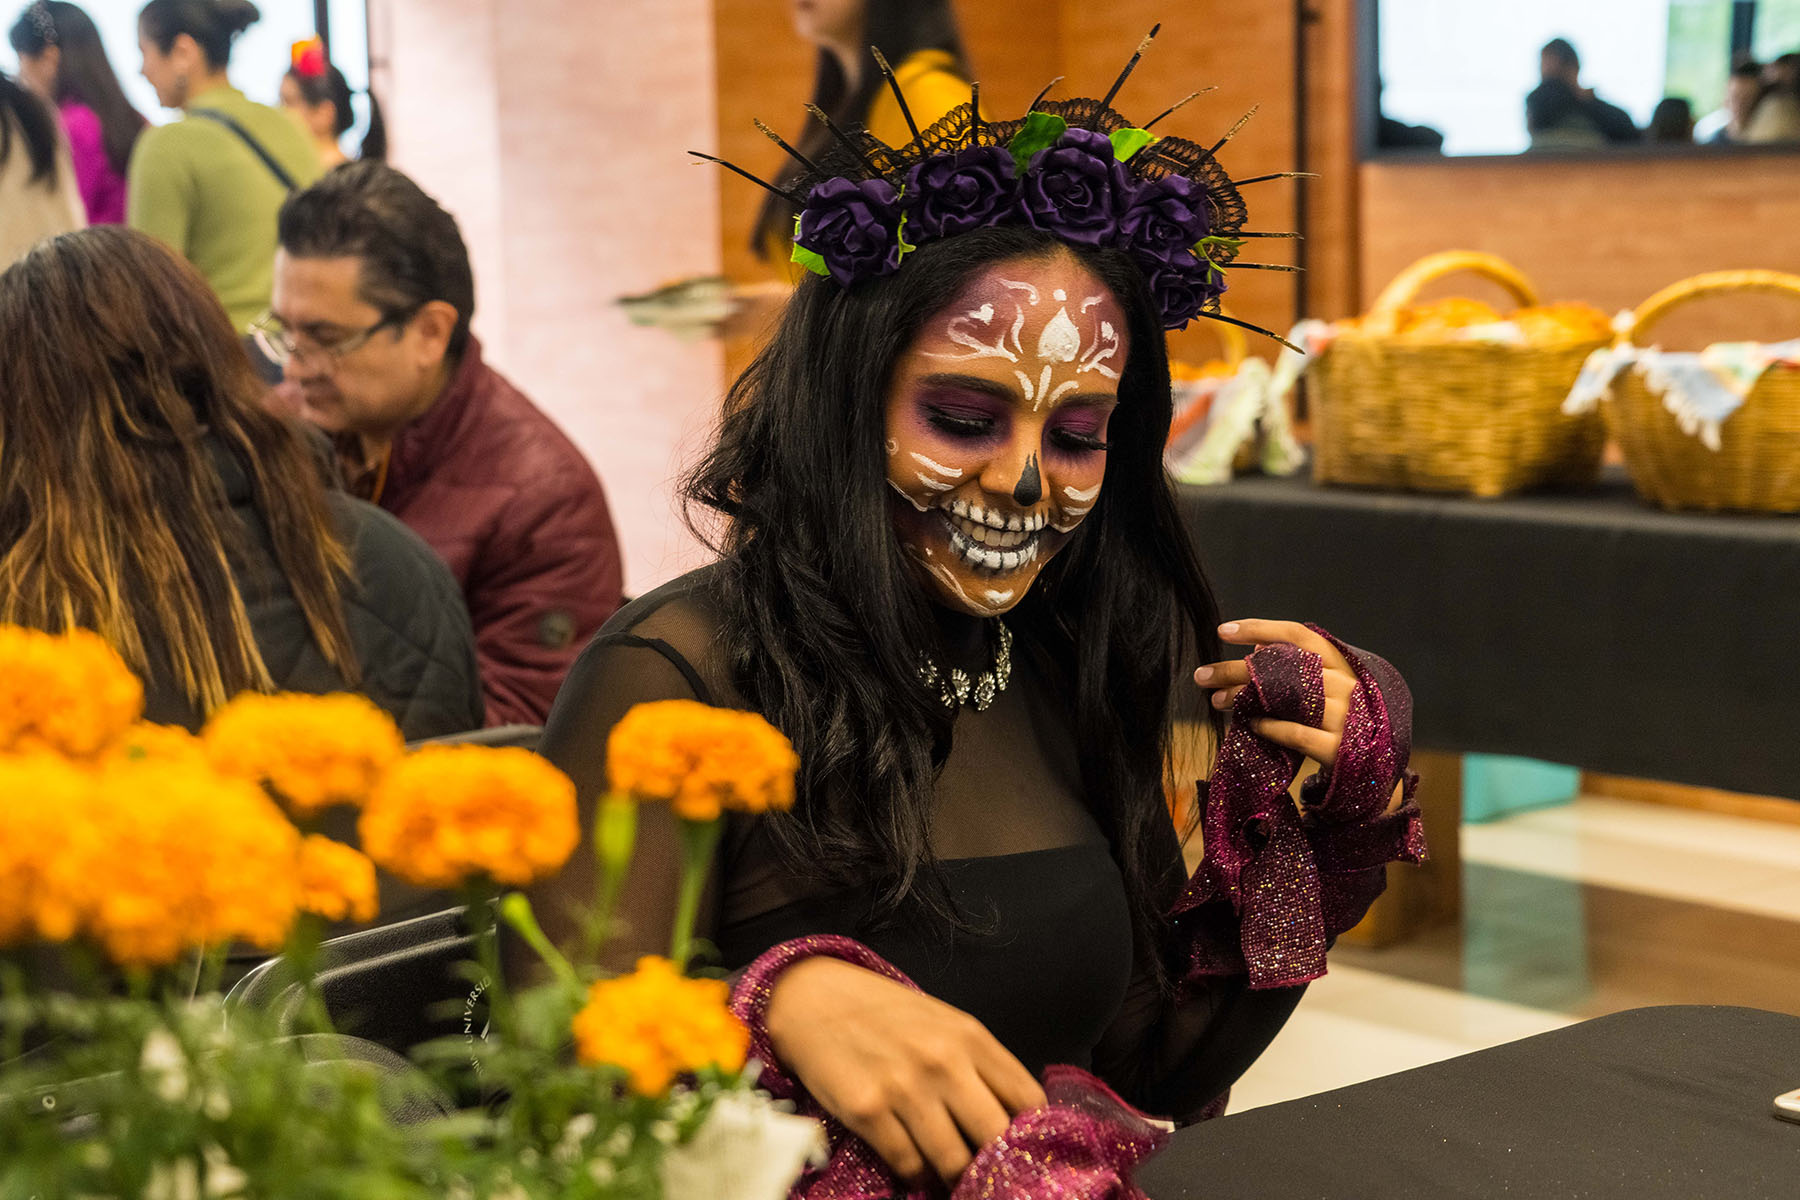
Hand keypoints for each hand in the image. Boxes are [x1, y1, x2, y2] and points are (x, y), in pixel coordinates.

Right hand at [765, 956, 1046, 1186]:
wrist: (815, 998)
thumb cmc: (886, 1014)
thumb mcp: (945, 1024)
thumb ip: (980, 1065)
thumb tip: (1015, 1120)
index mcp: (971, 1037)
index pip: (1028, 1101)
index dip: (1032, 1135)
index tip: (1024, 1150)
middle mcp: (943, 1063)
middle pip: (996, 1138)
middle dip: (996, 1164)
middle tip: (988, 1173)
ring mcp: (905, 1089)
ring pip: (953, 1162)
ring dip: (954, 1176)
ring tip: (948, 1172)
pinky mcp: (867, 1112)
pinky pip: (909, 1165)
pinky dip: (916, 1174)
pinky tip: (915, 1165)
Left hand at [1192, 619, 1355, 766]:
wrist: (1377, 771)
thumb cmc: (1345, 722)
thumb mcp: (1328, 690)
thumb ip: (1299, 669)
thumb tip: (1255, 648)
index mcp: (1343, 664)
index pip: (1299, 636)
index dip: (1260, 628)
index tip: (1223, 631)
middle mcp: (1349, 685)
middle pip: (1283, 668)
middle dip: (1236, 670)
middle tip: (1202, 674)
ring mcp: (1348, 717)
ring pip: (1287, 698)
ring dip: (1245, 698)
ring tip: (1216, 699)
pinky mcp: (1341, 749)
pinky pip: (1297, 733)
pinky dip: (1270, 727)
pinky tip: (1250, 724)